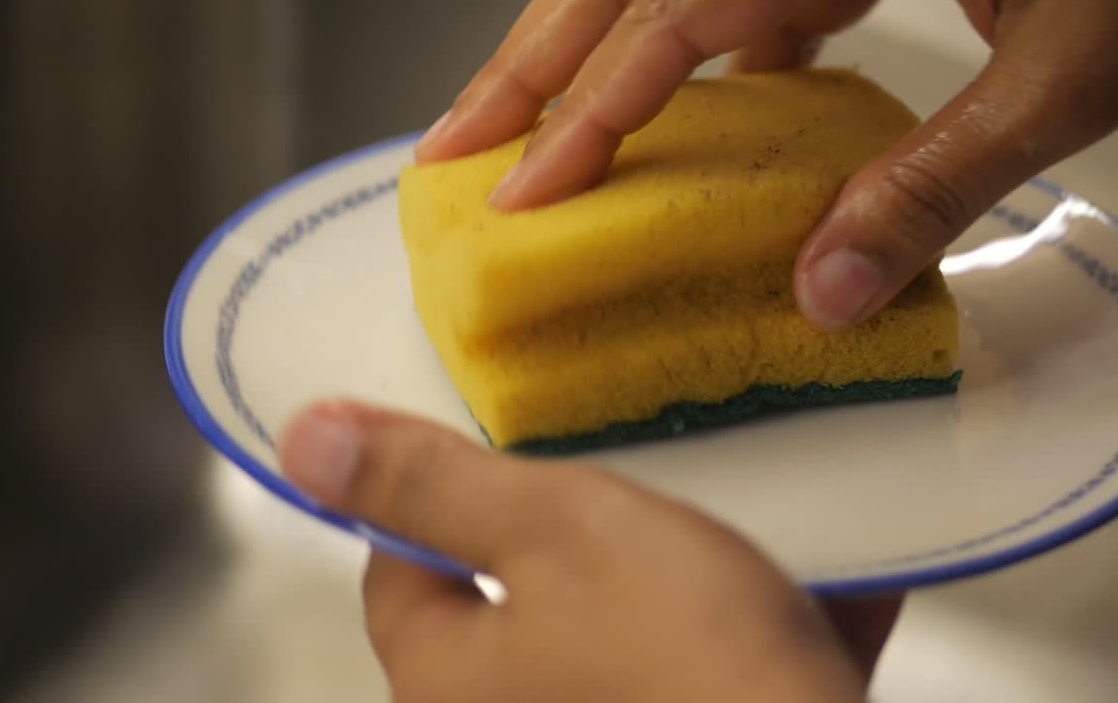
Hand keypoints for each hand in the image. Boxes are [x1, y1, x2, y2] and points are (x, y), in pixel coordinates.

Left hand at [279, 401, 901, 702]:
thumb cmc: (681, 659)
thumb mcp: (551, 532)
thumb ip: (430, 484)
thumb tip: (306, 442)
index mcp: (447, 675)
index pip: (397, 564)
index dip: (435, 492)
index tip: (491, 442)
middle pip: (512, 597)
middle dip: (571, 526)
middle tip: (621, 463)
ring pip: (620, 629)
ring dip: (674, 570)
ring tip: (727, 507)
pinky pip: (702, 668)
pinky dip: (746, 622)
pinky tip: (812, 576)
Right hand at [415, 0, 1117, 330]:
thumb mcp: (1066, 68)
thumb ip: (940, 178)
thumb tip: (827, 287)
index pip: (671, 24)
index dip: (584, 113)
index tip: (519, 191)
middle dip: (524, 67)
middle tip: (449, 146)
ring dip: (574, 55)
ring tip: (512, 127)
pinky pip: (723, 1)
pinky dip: (672, 60)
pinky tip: (662, 119)